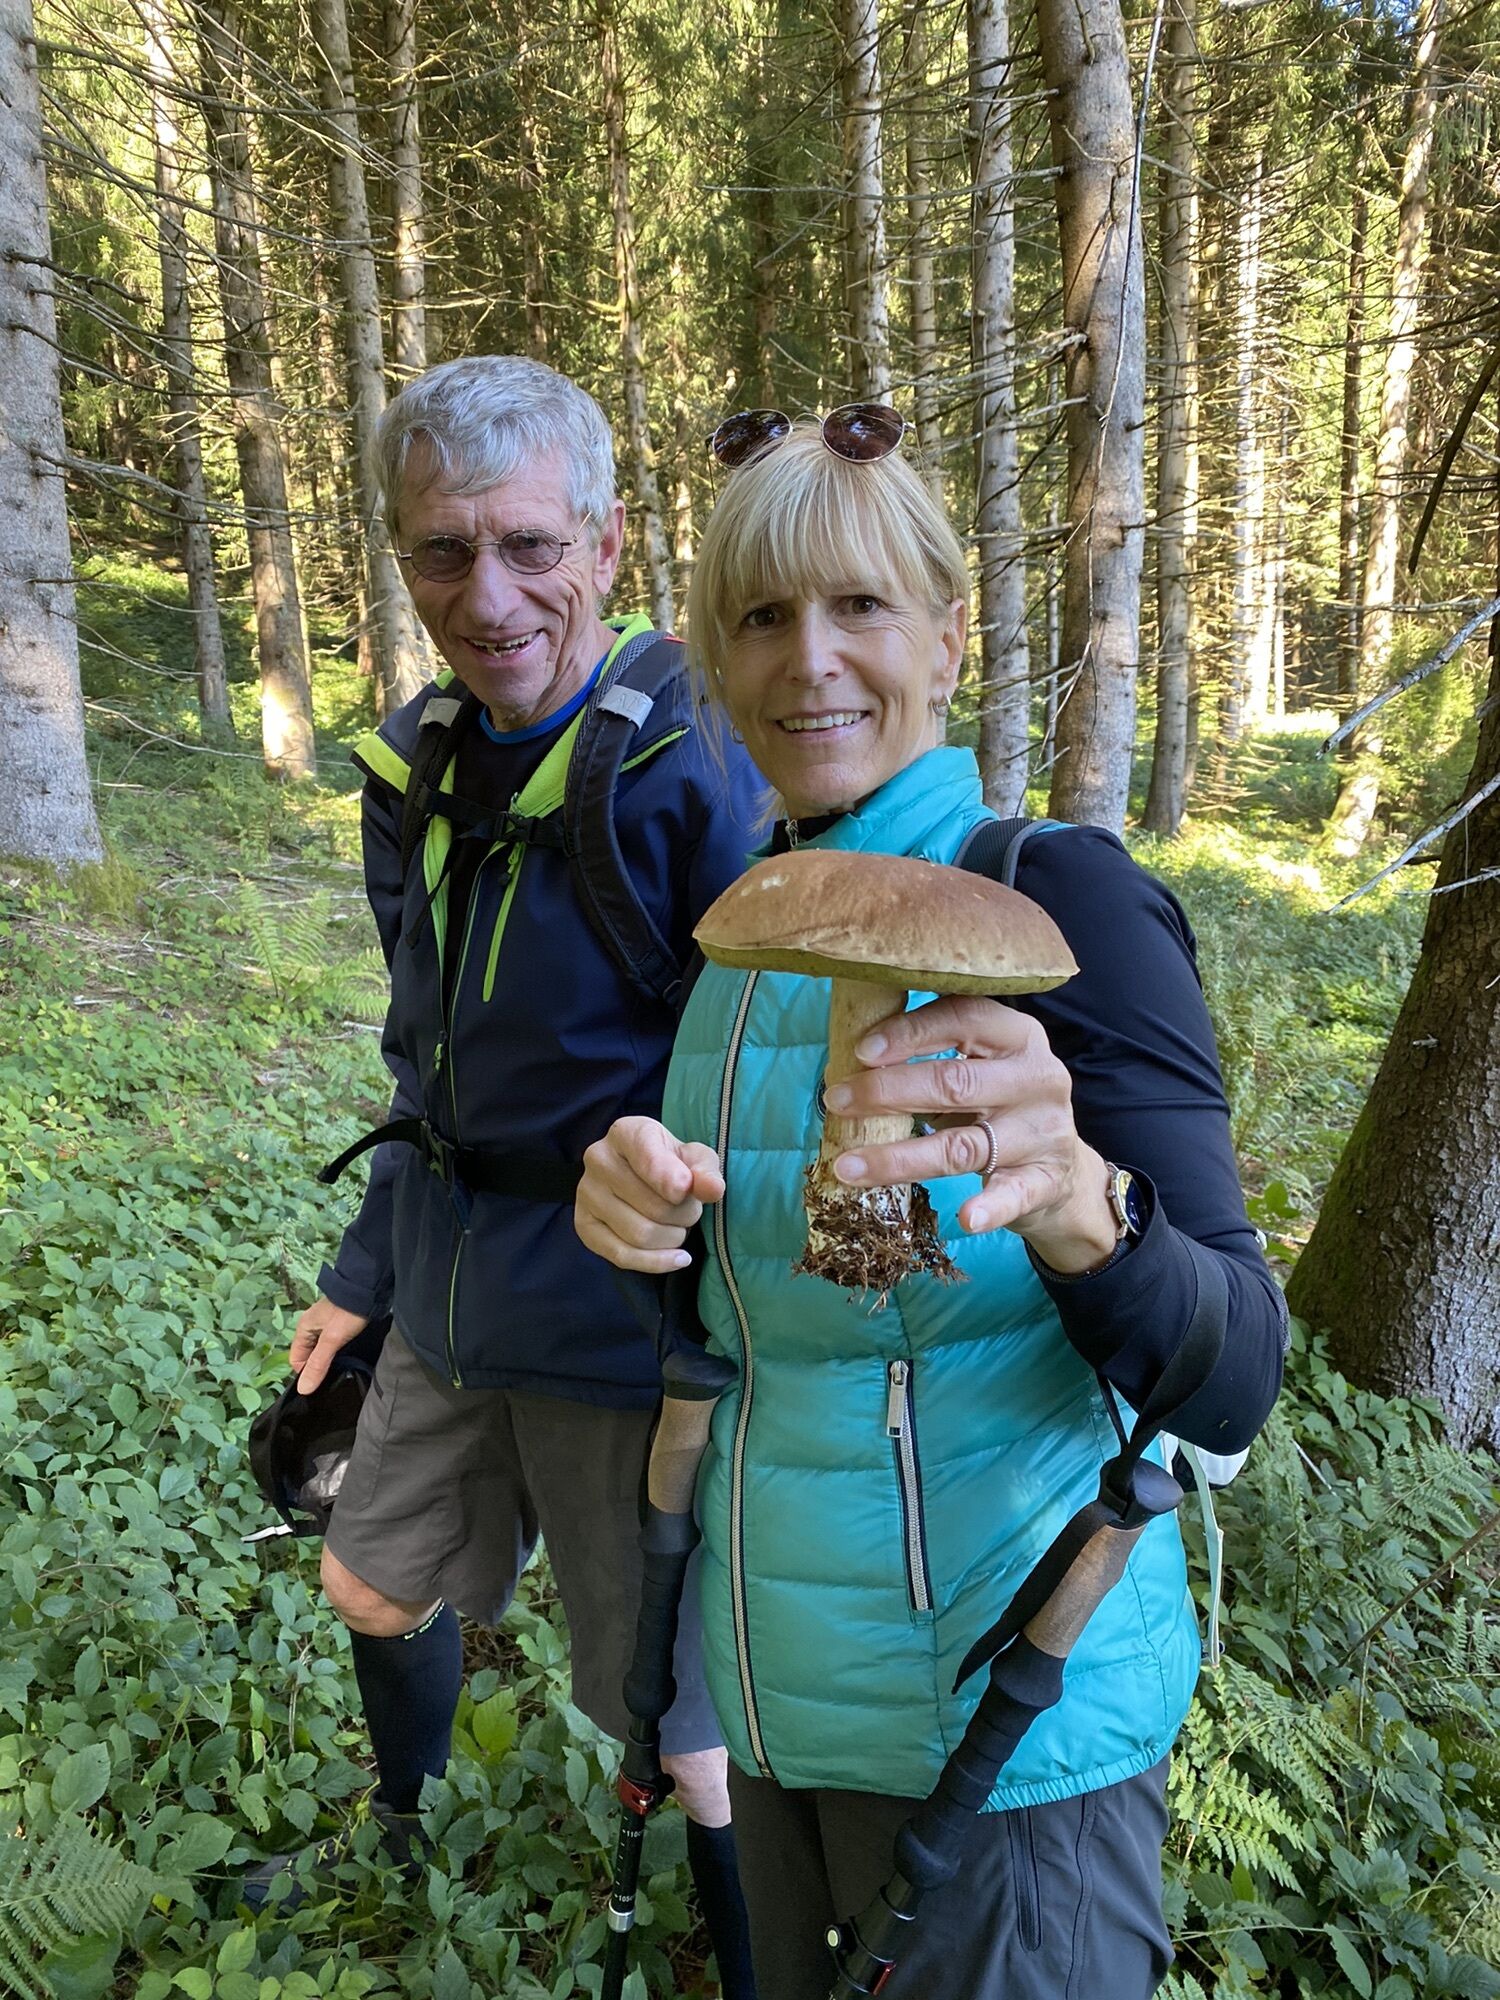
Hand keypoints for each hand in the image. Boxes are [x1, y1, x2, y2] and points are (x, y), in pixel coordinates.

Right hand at [290, 1297, 369, 1394]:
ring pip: (322, 1351)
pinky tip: (349, 1357)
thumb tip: (303, 1389)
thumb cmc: (347, 1313)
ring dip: (330, 1360)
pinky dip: (338, 1352)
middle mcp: (311, 1327)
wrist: (369, 1289)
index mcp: (303, 1329)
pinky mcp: (339, 1325)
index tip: (323, 1380)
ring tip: (344, 1368)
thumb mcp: (331, 1340)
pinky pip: (332, 1345)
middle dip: (319, 1367)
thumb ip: (318, 1364)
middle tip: (335, 1377)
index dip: (307, 1372)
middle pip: (309, 1356)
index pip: (296, 1360)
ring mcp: (325, 1325)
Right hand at [576, 1116, 724, 1272]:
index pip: (648, 1159)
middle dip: (685, 1216)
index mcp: (627, 1132)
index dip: (671, 1180)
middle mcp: (599, 1158)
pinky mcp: (584, 1225)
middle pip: (653, 1206)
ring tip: (679, 1227)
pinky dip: (657, 1262)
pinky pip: (622, 1256)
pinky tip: (679, 1258)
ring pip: (640, 1234)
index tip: (685, 1192)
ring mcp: (586, 1193)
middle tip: (690, 1210)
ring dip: (673, 1238)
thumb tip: (712, 1189)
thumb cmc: (673, 1164)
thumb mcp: (696, 1159)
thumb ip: (706, 1171)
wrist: (642, 1177)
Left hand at [822, 995, 1118, 1267]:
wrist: (1062, 1170)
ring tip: (847, 1167)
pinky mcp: (1046, 1181)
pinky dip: (989, 1208)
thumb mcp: (979, 1066)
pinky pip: (1012, 1195)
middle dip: (888, 1091)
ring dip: (899, 1158)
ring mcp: (1044, 1132)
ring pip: (963, 1146)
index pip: (964, 1018)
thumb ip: (933, 1053)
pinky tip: (965, 1218)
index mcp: (1018, 1036)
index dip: (911, 1032)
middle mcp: (1037, 1078)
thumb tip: (850, 1056)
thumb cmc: (999, 1106)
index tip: (861, 1050)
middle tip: (836, 1100)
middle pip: (956, 1082)